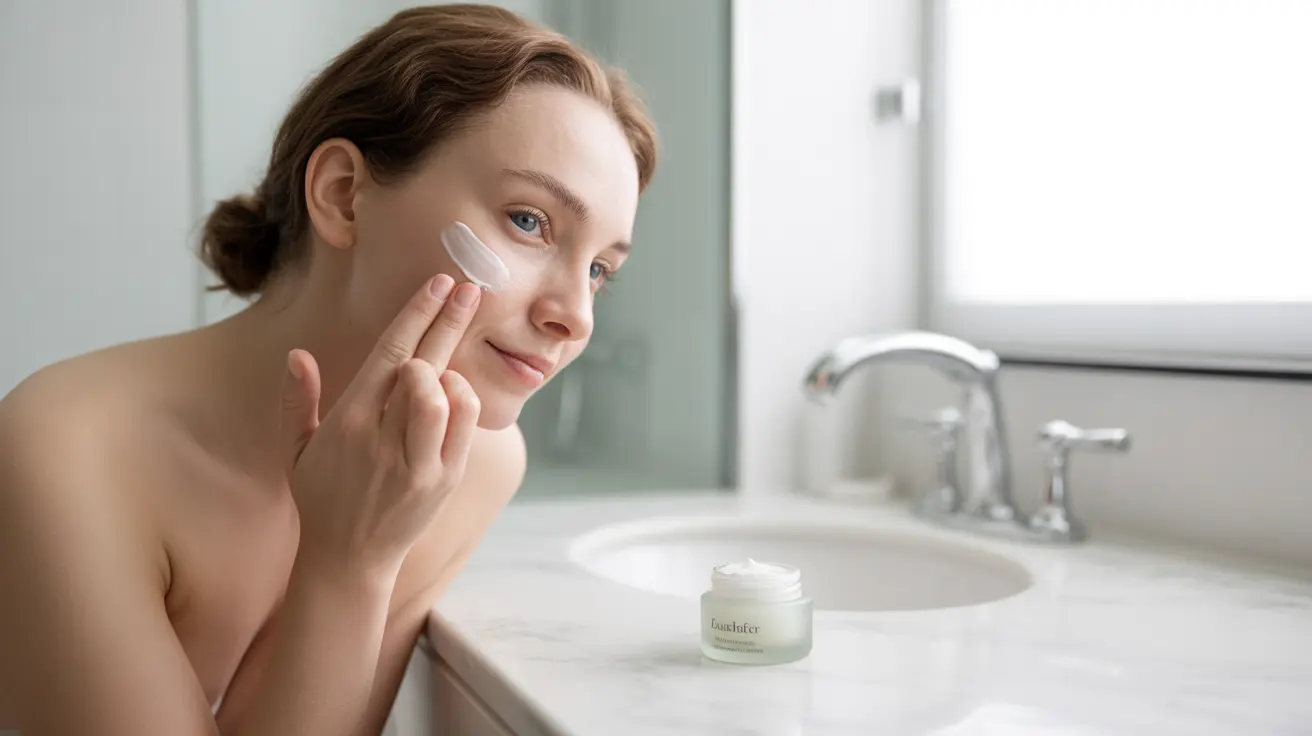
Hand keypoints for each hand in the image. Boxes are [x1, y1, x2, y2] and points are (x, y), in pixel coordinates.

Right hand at [278, 275, 482, 579]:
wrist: (347, 559)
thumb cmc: (321, 497)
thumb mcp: (296, 450)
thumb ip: (298, 400)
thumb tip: (296, 354)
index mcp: (348, 422)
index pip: (389, 354)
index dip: (417, 314)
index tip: (439, 284)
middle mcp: (382, 439)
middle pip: (424, 365)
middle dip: (449, 321)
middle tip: (470, 289)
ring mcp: (416, 461)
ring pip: (444, 396)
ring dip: (449, 371)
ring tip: (444, 364)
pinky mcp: (443, 480)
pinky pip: (463, 427)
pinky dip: (464, 401)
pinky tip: (455, 392)